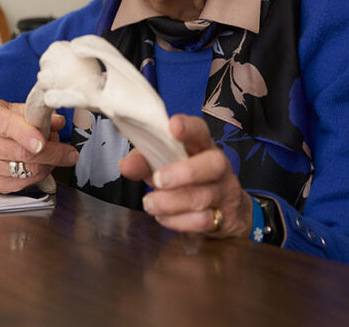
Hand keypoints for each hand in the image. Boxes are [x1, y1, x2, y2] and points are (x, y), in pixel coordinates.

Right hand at [0, 100, 78, 193]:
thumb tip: (58, 122)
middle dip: (53, 153)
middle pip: (24, 154)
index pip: (9, 127)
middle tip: (70, 152)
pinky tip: (42, 164)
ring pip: (28, 170)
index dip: (29, 135)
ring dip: (49, 163)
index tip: (45, 140)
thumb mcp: (5, 108)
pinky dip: (40, 173)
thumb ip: (33, 113)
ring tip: (54, 153)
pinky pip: (26, 183)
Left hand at [120, 114, 251, 238]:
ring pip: (203, 196)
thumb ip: (144, 162)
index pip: (200, 130)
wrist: (223, 210)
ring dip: (171, 202)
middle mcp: (217, 165)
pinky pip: (202, 220)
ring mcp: (224, 191)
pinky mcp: (223, 216)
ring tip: (150, 203)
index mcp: (201, 145)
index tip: (173, 126)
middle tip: (159, 180)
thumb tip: (125, 165)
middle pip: (213, 164)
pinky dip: (177, 221)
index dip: (188, 127)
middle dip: (185, 172)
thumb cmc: (186, 179)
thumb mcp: (163, 165)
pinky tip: (164, 217)